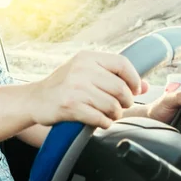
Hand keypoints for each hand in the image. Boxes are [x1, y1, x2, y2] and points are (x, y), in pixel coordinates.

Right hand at [30, 51, 148, 128]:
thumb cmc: (64, 86)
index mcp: (86, 58)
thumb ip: (113, 76)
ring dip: (115, 115)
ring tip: (109, 115)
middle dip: (125, 102)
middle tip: (120, 107)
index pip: (122, 64)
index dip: (134, 79)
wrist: (34, 99)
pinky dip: (104, 123)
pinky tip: (99, 121)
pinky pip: (100, 118)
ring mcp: (74, 87)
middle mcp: (81, 69)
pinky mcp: (70, 105)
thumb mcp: (85, 73)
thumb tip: (145, 86)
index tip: (135, 90)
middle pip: (120, 88)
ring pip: (112, 105)